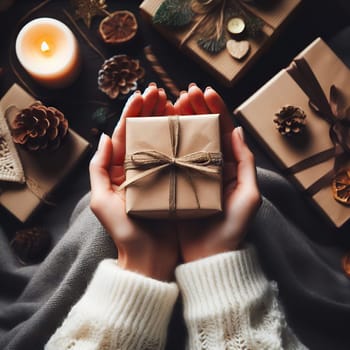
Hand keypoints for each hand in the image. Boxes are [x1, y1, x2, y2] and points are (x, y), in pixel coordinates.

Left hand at [89, 83, 178, 280]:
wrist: (149, 258)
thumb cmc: (124, 232)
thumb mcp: (102, 201)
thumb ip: (98, 169)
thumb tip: (104, 137)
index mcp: (120, 170)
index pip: (125, 135)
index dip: (133, 113)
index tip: (143, 94)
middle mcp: (139, 169)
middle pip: (144, 133)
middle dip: (150, 110)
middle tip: (160, 90)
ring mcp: (158, 175)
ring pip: (161, 141)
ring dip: (167, 120)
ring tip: (175, 100)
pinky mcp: (175, 183)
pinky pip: (177, 156)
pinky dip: (181, 139)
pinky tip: (187, 124)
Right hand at [174, 84, 260, 261]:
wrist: (208, 255)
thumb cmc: (232, 228)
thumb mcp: (248, 196)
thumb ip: (245, 163)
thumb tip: (237, 130)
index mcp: (227, 166)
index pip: (221, 131)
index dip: (214, 109)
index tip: (205, 91)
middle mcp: (207, 167)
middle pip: (201, 131)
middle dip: (195, 109)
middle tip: (185, 92)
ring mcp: (189, 174)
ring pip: (183, 141)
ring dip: (178, 121)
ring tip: (171, 103)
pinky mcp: (174, 184)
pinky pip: (169, 158)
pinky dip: (164, 142)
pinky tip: (158, 128)